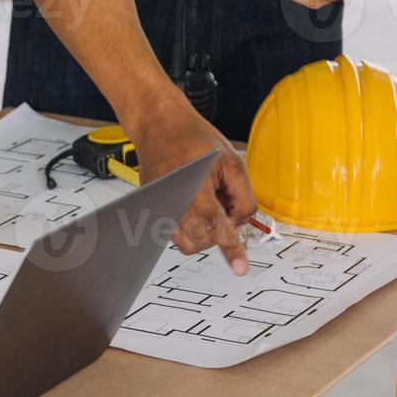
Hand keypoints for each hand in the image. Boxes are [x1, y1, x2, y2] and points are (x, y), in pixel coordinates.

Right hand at [131, 103, 257, 273]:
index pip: (217, 230)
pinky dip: (188, 226)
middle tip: (222, 203)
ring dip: (202, 232)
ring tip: (205, 202)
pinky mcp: (154, 212)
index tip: (240, 269)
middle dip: (217, 231)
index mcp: (196, 190)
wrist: (161, 128)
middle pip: (202, 242)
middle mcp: (174, 204)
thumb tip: (240, 224)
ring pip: (186, 243)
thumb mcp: (233, 162)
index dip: (232, 250)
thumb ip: (243, 198)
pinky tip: (191, 203)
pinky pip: (174, 234)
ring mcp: (160, 210)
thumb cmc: (193, 140)